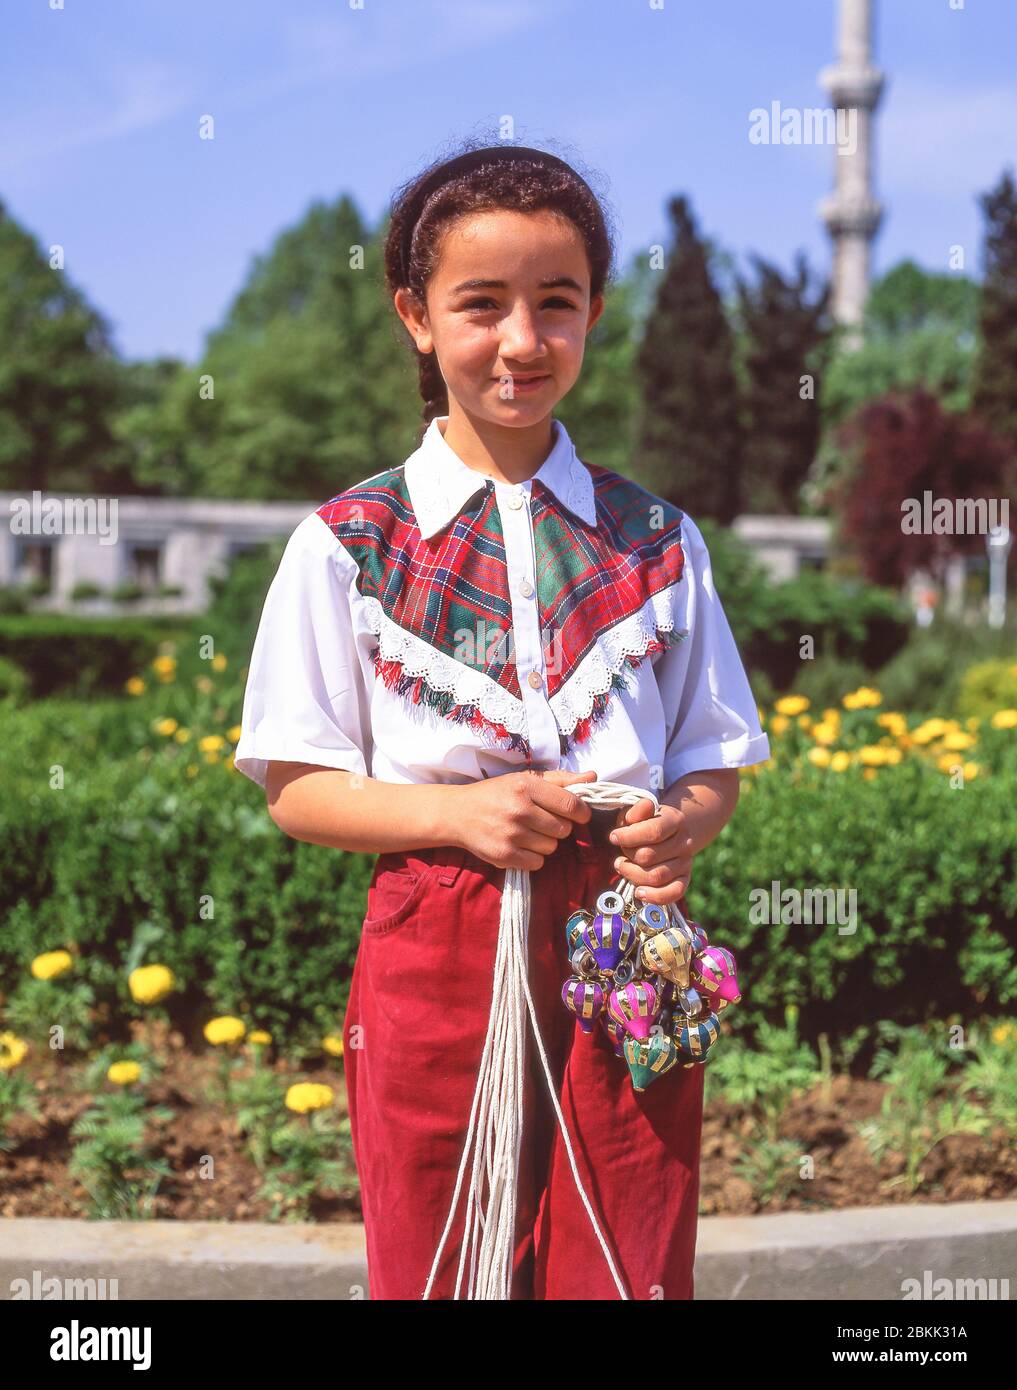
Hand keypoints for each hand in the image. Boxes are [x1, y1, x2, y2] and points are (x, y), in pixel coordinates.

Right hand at [453, 768, 596, 870]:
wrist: (457, 814)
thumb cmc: (496, 794)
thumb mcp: (524, 780)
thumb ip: (560, 779)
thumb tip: (592, 777)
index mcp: (526, 786)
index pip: (571, 804)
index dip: (582, 812)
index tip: (579, 814)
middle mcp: (519, 810)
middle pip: (564, 829)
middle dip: (559, 826)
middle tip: (543, 821)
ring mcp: (511, 834)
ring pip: (552, 847)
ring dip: (545, 842)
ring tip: (528, 832)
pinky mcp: (504, 856)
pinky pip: (538, 863)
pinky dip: (533, 857)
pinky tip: (520, 845)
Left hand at [608, 799, 694, 903]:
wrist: (670, 833)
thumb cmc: (646, 822)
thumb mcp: (638, 812)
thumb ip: (637, 810)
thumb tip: (645, 807)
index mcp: (675, 820)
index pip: (653, 831)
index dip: (628, 836)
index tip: (613, 837)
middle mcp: (684, 842)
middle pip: (649, 856)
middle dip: (628, 854)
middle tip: (621, 851)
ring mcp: (686, 862)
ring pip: (656, 876)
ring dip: (632, 874)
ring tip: (622, 866)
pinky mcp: (685, 879)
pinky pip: (674, 893)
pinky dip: (655, 896)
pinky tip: (639, 892)